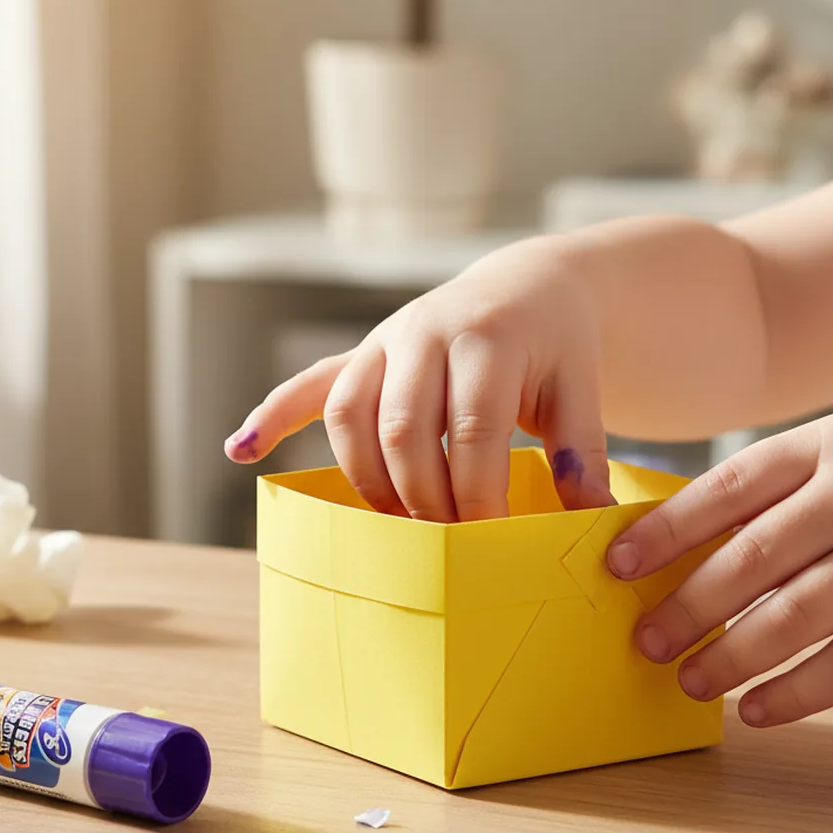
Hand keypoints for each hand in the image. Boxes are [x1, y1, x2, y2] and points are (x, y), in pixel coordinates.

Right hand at [222, 237, 616, 519]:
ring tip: (392, 524)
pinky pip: (309, 384)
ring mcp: (385, 341)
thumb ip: (581, 451)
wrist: (529, 286)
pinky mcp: (362, 354)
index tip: (488, 542)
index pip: (472, 429)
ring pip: (350, 414)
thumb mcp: (581, 389)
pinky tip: (240, 449)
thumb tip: (592, 524)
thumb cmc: (557, 347)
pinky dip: (272, 415)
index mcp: (487, 338)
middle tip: (443, 545)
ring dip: (365, 479)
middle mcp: (426, 333)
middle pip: (403, 429)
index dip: (477, 493)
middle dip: (420, 497)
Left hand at [608, 410, 832, 726]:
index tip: (617, 564)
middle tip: (646, 638)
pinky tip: (753, 709)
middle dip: (686, 606)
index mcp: (826, 449)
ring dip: (729, 656)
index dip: (664, 529)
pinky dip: (795, 695)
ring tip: (688, 678)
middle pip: (751, 558)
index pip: (726, 489)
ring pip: (792, 619)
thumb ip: (769, 488)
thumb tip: (671, 543)